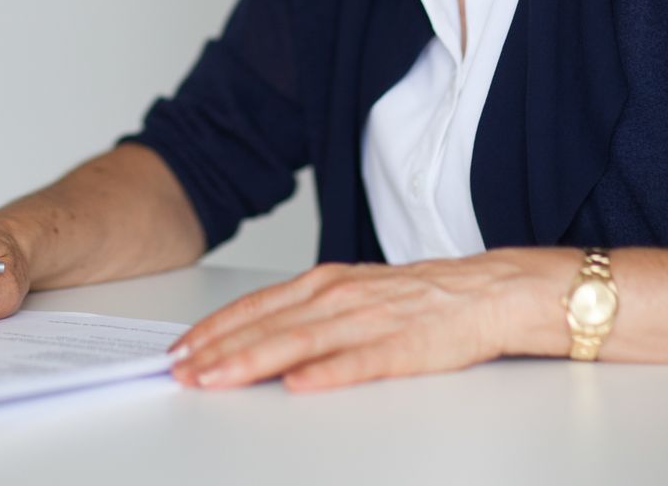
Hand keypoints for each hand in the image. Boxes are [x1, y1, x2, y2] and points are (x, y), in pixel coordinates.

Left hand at [172, 251, 573, 391]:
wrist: (488, 292)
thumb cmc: (419, 299)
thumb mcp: (354, 294)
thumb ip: (309, 313)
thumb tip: (257, 340)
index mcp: (326, 282)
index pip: (257, 306)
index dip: (214, 329)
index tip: (179, 350)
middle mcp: (341, 295)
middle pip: (269, 325)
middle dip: (219, 350)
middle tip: (180, 372)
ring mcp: (371, 319)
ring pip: (300, 342)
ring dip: (253, 361)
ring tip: (217, 379)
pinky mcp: (404, 347)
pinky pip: (359, 363)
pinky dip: (326, 374)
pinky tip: (299, 387)